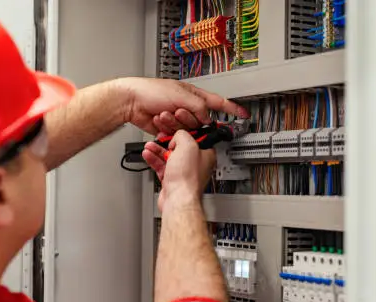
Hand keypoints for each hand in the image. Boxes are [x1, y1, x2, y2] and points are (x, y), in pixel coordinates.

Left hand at [114, 77, 248, 135]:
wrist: (131, 101)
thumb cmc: (151, 91)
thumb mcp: (181, 96)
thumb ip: (199, 108)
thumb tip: (208, 120)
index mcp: (194, 95)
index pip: (219, 103)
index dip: (232, 109)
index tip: (243, 115)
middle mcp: (187, 107)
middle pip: (201, 122)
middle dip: (190, 121)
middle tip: (178, 114)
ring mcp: (178, 119)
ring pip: (187, 130)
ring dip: (175, 125)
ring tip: (164, 115)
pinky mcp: (168, 129)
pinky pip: (176, 136)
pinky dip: (169, 132)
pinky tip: (160, 123)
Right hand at [143, 130, 215, 211]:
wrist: (178, 198)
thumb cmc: (187, 177)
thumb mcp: (187, 145)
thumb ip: (182, 135)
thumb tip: (177, 137)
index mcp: (206, 155)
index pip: (196, 138)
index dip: (184, 133)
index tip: (175, 130)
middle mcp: (196, 164)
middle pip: (180, 147)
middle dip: (167, 142)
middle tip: (160, 137)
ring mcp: (183, 172)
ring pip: (169, 157)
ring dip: (158, 150)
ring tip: (149, 146)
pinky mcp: (172, 180)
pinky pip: (162, 166)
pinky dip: (154, 160)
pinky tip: (148, 154)